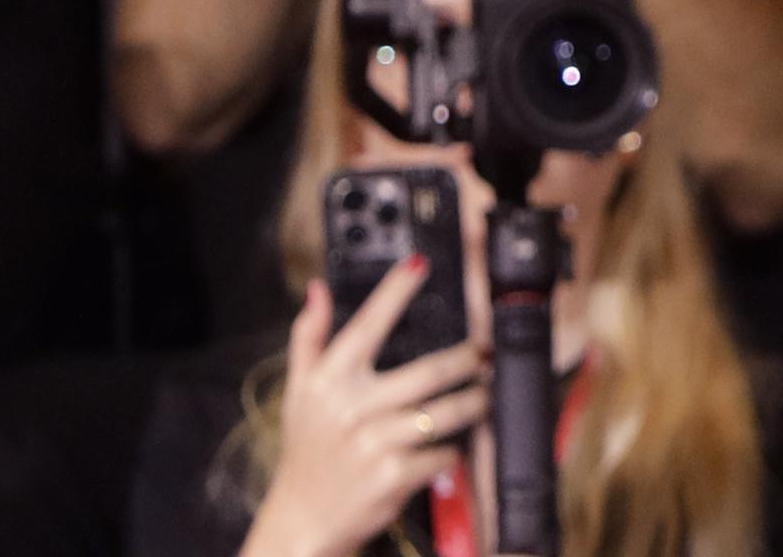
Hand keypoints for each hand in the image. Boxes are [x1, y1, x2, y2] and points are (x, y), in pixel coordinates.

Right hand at [245, 264, 487, 556]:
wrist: (304, 518)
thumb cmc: (308, 449)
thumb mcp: (299, 392)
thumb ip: (309, 338)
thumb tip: (317, 289)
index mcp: (329, 381)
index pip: (366, 325)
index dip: (395, 290)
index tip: (420, 263)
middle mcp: (351, 408)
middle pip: (430, 371)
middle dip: (467, 359)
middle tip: (484, 354)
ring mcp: (374, 442)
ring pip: (446, 411)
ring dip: (474, 401)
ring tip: (483, 394)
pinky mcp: (393, 475)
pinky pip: (443, 452)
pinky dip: (454, 448)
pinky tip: (454, 443)